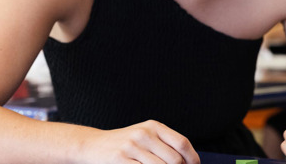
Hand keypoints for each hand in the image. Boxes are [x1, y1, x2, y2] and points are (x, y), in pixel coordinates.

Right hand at [79, 120, 199, 163]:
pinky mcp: (121, 159)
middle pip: (174, 159)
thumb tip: (188, 159)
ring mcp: (132, 147)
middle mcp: (144, 134)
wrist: (93, 144)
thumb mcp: (145, 135)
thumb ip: (164, 143)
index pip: (182, 143)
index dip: (192, 158)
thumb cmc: (124, 143)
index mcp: (153, 126)